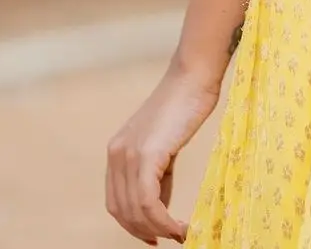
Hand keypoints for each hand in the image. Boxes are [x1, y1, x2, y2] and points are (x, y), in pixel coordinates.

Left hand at [106, 66, 218, 243]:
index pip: (116, 201)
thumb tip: (158, 211)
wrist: (195, 78)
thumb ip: (157, 176)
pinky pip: (148, 202)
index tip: (153, 236)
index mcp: (117, 150)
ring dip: (156, 229)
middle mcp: (116, 153)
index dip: (132, 224)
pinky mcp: (146, 155)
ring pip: (135, 210)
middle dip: (143, 231)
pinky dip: (162, 221)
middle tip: (169, 239)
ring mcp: (128, 154)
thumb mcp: (165, 146)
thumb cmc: (186, 105)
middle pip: (121, 210)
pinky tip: (179, 225)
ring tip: (179, 233)